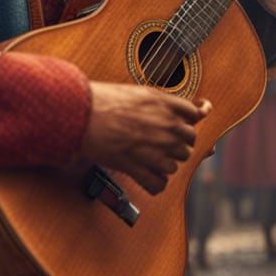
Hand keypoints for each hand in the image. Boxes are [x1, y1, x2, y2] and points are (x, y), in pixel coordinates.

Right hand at [81, 83, 210, 194]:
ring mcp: (154, 150)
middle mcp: (165, 128)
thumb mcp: (138, 91)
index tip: (184, 121)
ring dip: (165, 164)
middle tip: (162, 141)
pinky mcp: (138, 168)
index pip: (194, 114)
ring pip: (176, 165)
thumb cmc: (103, 99)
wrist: (81, 114)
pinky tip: (148, 177)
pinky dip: (155, 183)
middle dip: (178, 143)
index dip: (188, 118)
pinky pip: (159, 184)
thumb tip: (184, 108)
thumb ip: (163, 101)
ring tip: (149, 157)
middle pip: (189, 142)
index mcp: (165, 104)